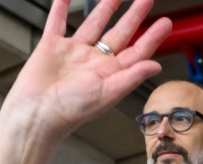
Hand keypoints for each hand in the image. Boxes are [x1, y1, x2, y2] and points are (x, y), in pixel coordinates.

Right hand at [0, 0, 170, 163]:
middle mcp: (95, 61)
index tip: (166, 23)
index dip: (152, 37)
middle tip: (146, 0)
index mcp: (111, 73)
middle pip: (119, 33)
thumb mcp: (107, 93)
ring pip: (93, 24)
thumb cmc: (71, 110)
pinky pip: (58, 22)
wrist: (36, 112)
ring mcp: (74, 52)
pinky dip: (61, 8)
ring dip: (105, 8)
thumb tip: (155, 65)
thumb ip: (131, 77)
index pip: (137, 51)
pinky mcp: (52, 46)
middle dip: (134, 16)